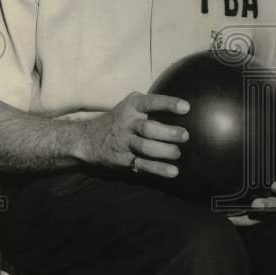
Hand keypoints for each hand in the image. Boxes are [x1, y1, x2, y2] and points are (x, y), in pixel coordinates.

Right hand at [75, 91, 189, 177]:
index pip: (151, 102)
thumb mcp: (131, 105)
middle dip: (168, 132)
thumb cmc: (121, 119)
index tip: (186, 107)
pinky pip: (143, 165)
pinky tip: (173, 172)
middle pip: (148, 128)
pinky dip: (159, 169)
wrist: (89, 138)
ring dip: (164, 151)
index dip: (168, 104)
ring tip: (177, 153)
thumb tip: (185, 109)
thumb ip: (151, 106)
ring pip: (145, 148)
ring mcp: (125, 142)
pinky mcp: (124, 160)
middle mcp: (127, 123)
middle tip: (185, 135)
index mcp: (132, 106)